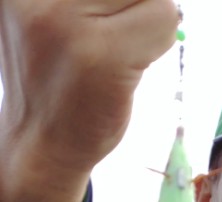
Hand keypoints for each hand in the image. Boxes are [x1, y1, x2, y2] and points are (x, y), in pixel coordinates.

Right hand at [0, 0, 179, 201]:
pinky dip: (159, 41)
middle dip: (129, 0)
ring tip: (112, 51)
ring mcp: (65, 21)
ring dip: (143, 18)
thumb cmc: (52, 74)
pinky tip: (127, 66)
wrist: (38, 146)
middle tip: (109, 33)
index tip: (109, 16)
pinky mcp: (100, 54)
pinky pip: (163, 17)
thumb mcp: (49, 8)